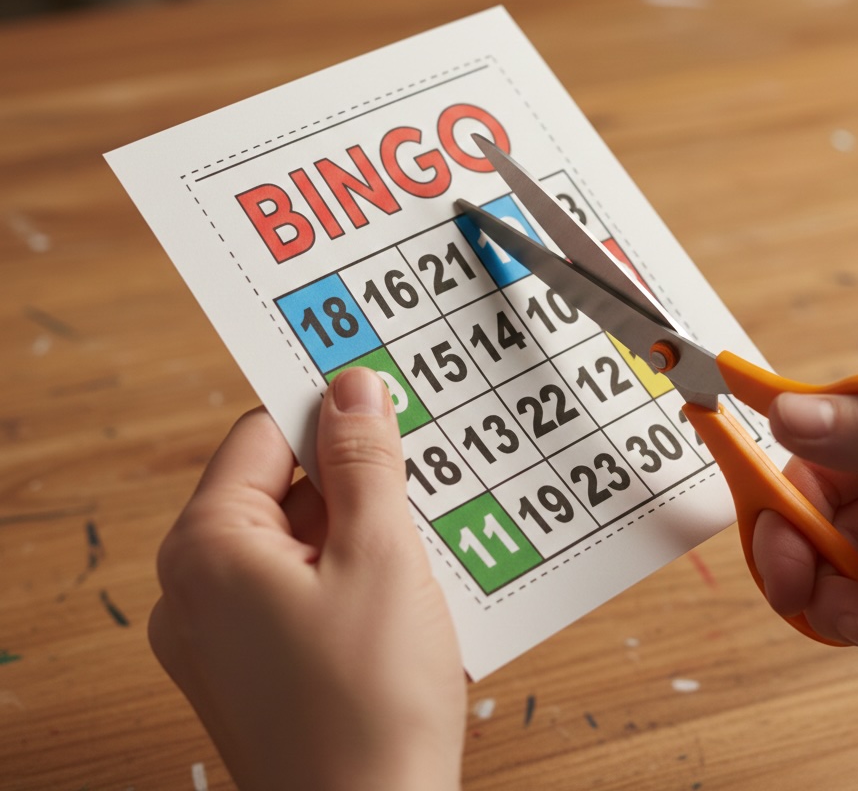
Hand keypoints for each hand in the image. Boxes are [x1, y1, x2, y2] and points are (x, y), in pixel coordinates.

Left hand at [149, 368, 465, 790]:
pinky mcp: (259, 664)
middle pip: (284, 485)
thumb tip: (353, 387)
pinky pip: (306, 586)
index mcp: (207, 548)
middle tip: (421, 476)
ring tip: (422, 544)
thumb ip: (364, 461)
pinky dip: (355, 573)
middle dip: (356, 476)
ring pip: (303, 538)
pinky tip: (407, 590)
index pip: (263, 433)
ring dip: (364, 527)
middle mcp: (200, 587)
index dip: (327, 408)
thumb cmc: (369, 706)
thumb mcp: (380, 555)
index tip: (383, 392)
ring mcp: (226, 633)